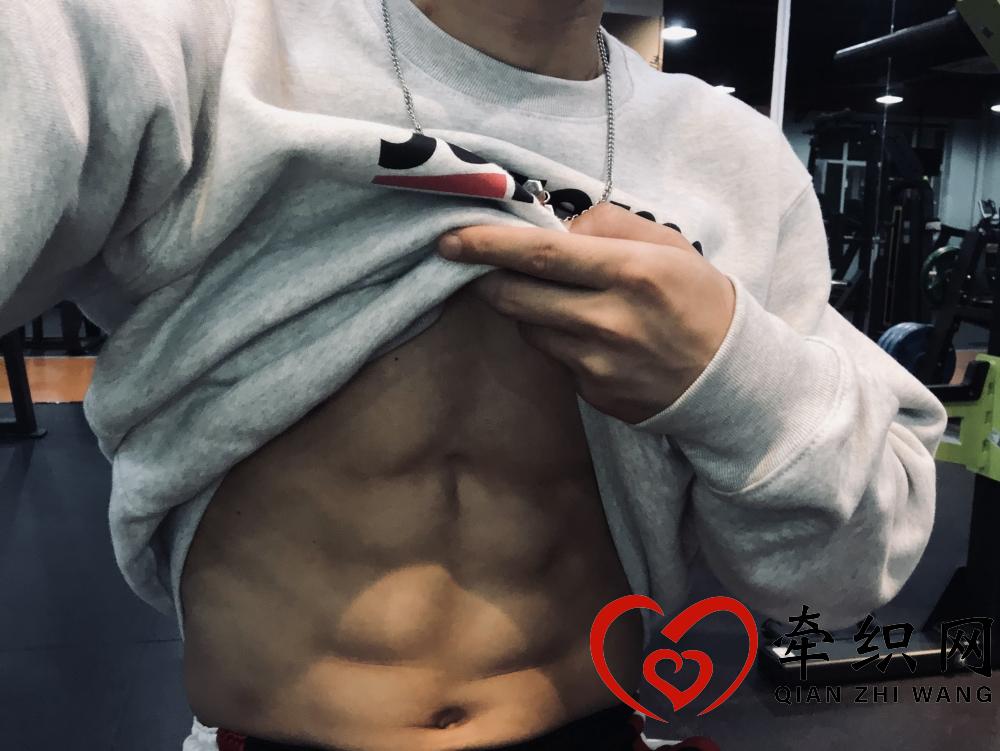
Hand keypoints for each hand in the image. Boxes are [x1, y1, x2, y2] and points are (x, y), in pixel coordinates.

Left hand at [436, 203, 735, 424]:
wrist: (730, 378)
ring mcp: (597, 364)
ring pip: (529, 328)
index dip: (487, 245)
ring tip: (558, 296)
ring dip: (525, 307)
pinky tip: (587, 333)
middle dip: (486, 278)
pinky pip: (553, 358)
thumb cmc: (698, 298)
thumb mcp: (667, 245)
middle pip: (517, 297)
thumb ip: (608, 225)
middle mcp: (608, 321)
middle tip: (472, 263)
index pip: (540, 255)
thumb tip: (554, 223)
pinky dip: (556, 338)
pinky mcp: (592, 394)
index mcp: (630, 273)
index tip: (450, 238)